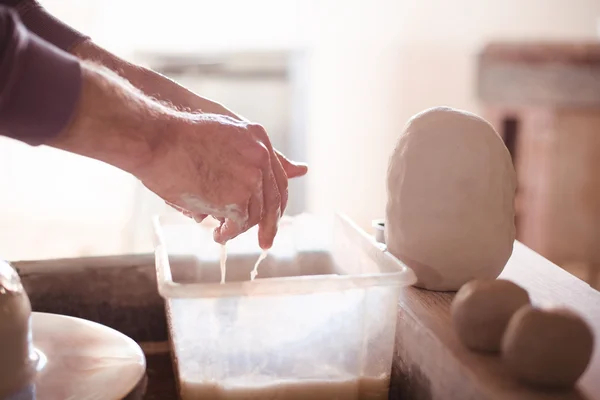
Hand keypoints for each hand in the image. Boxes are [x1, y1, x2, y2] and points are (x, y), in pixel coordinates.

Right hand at [137, 113, 306, 248]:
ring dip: (238, 228)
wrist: (157, 139)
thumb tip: (259, 176)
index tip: (273, 216)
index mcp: (258, 138)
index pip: (277, 177)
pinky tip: (217, 235)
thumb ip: (241, 154)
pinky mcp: (236, 200)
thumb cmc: (177, 136)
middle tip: (265, 242)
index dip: (275, 200)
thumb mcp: (220, 135)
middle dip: (270, 224)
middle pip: (274, 200)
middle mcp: (261, 157)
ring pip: (254, 215)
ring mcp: (251, 179)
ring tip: (222, 233)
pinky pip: (238, 225)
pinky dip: (227, 233)